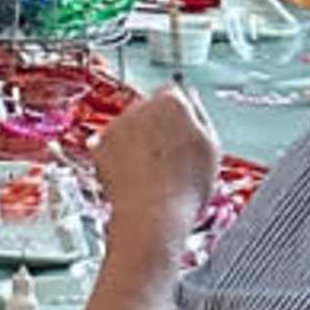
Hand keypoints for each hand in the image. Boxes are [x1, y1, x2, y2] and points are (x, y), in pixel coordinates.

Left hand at [98, 88, 220, 229]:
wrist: (152, 215)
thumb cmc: (185, 186)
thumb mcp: (211, 146)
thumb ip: (200, 114)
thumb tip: (191, 97)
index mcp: (171, 102)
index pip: (173, 94)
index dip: (179, 115)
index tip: (182, 132)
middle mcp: (140, 106)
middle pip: (149, 109)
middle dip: (156, 127)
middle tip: (168, 157)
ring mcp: (116, 125)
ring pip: (129, 127)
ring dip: (136, 141)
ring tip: (152, 172)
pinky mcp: (98, 145)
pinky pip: (111, 145)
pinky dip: (118, 157)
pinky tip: (134, 176)